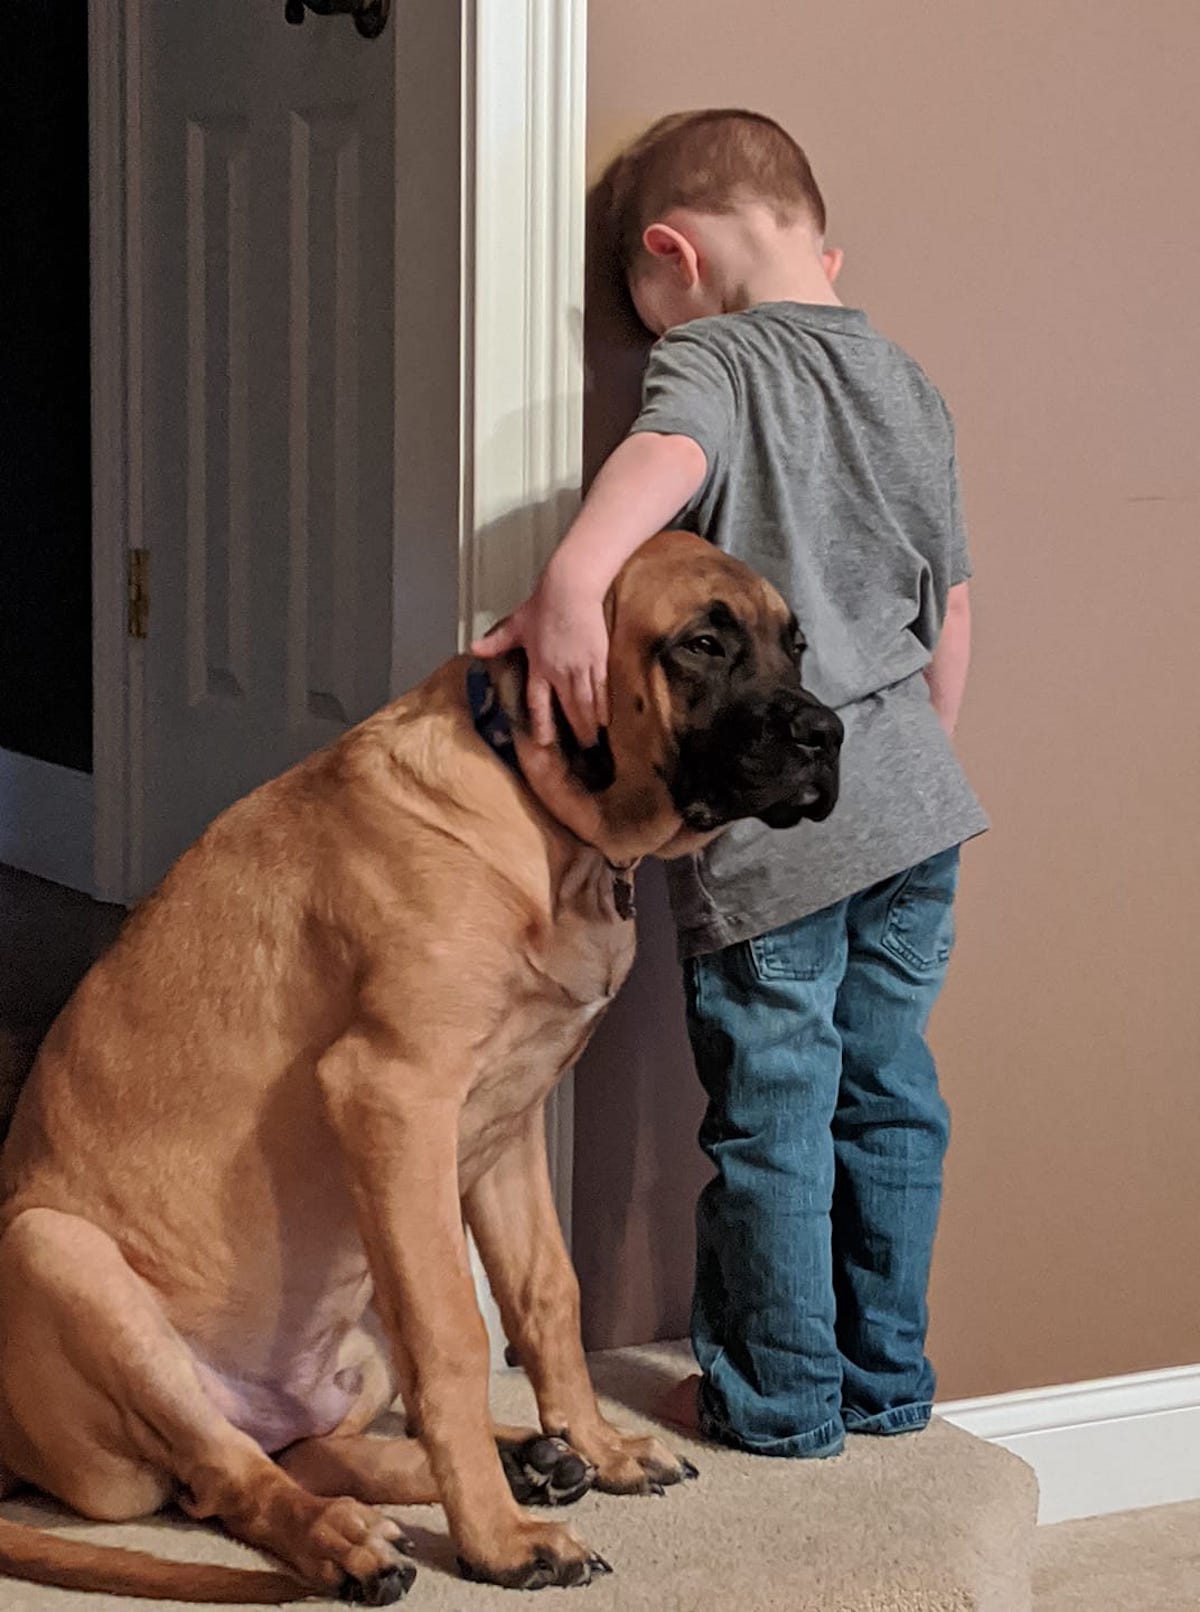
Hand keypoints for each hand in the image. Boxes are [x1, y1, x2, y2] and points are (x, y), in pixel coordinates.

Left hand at [471, 577, 609, 747]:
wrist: (571, 589)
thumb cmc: (544, 604)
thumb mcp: (517, 624)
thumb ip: (497, 641)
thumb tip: (473, 649)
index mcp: (539, 665)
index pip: (538, 702)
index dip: (542, 724)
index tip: (544, 742)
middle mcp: (560, 671)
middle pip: (568, 708)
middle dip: (575, 730)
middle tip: (581, 748)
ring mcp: (581, 666)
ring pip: (586, 702)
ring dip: (590, 723)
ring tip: (594, 739)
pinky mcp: (598, 658)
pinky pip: (602, 688)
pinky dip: (605, 705)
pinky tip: (607, 719)